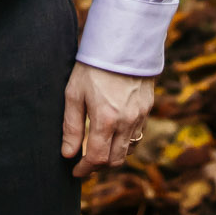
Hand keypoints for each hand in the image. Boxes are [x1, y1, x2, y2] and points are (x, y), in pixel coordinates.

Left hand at [60, 62, 153, 176]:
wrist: (123, 42)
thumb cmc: (93, 66)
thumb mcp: (74, 93)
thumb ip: (71, 127)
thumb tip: (68, 154)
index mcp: (106, 120)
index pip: (97, 158)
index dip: (84, 169)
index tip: (75, 172)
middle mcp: (126, 122)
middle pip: (115, 160)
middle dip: (98, 166)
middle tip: (84, 162)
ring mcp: (140, 116)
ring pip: (128, 150)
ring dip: (113, 155)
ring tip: (98, 149)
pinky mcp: (147, 109)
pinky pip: (137, 135)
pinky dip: (125, 142)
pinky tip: (113, 134)